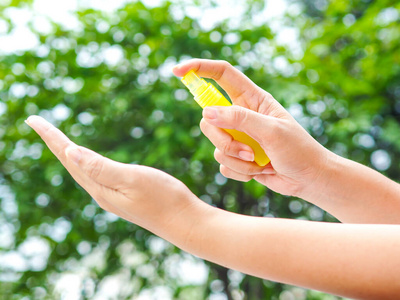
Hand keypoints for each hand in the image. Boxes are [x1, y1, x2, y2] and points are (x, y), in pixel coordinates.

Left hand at [25, 116, 205, 240]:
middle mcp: (101, 193)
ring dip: (67, 153)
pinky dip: (85, 162)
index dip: (52, 137)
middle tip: (38, 124)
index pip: (69, 157)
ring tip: (56, 140)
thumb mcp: (132, 179)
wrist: (185, 222)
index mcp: (99, 187)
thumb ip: (100, 167)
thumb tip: (69, 151)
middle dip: (54, 143)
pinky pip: (95, 175)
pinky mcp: (124, 196)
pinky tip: (87, 162)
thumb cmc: (163, 198)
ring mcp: (112, 196)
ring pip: (81, 170)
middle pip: (70, 163)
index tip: (33, 120)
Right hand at [173, 59, 334, 197]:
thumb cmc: (298, 150)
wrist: (308, 179)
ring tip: (259, 162)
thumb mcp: (271, 131)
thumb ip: (240, 119)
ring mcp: (238, 137)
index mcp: (253, 100)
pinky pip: (222, 164)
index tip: (177, 71)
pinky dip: (239, 171)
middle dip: (223, 140)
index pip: (222, 75)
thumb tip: (207, 112)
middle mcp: (242, 116)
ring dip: (236, 159)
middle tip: (248, 151)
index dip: (199, 69)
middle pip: (210, 118)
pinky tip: (258, 172)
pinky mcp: (237, 157)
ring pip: (215, 145)